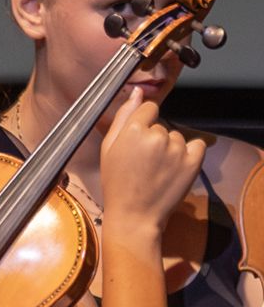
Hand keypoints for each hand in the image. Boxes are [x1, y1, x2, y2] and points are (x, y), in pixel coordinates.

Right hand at [98, 86, 205, 234]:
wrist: (135, 214)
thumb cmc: (116, 181)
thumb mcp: (109, 146)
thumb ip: (123, 115)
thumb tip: (137, 92)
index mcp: (134, 129)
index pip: (149, 108)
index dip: (143, 122)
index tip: (139, 138)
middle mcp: (158, 135)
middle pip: (161, 125)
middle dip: (154, 137)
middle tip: (144, 160)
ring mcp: (177, 149)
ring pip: (176, 136)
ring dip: (171, 147)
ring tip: (159, 168)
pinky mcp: (193, 163)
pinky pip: (197, 145)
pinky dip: (191, 151)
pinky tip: (178, 164)